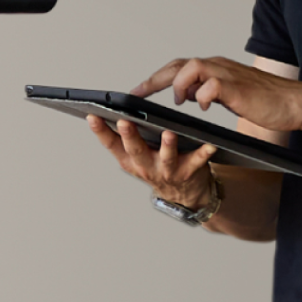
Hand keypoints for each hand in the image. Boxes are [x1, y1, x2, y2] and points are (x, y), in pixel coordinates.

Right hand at [86, 115, 216, 208]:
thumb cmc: (158, 165)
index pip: (111, 144)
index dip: (100, 131)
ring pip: (166, 159)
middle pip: (136, 150)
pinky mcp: (188, 172)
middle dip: (129, 136)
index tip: (92, 115)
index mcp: (130, 160)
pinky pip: (197, 161)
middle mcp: (146, 167)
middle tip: (124, 121)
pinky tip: (209, 143)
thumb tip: (116, 108)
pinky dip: (203, 152)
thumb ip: (127, 137)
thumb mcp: (136, 155)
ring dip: (167, 146)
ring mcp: (166, 171)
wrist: (184, 193)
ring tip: (168, 133)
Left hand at [131, 56, 301, 134]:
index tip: (138, 91)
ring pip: (192, 67)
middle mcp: (219, 66)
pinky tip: (204, 106)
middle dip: (155, 80)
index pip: (179, 67)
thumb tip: (189, 95)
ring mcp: (228, 75)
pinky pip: (212, 85)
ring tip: (180, 102)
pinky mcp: (238, 87)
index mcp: (216, 68)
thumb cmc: (266, 101)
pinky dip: (203, 95)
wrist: (295, 102)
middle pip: (179, 65)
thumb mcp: (230, 95)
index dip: (157, 78)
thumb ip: (210, 91)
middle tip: (138, 94)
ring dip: (179, 84)